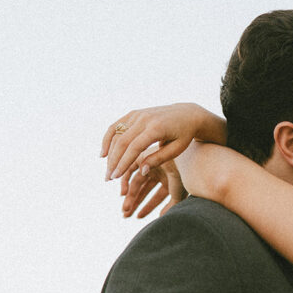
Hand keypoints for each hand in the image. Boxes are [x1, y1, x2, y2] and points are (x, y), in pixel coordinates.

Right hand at [102, 103, 224, 181]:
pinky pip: (116, 126)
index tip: (115, 177)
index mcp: (157, 128)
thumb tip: (140, 171)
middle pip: (122, 141)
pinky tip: (104, 154)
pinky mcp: (134, 113)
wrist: (188, 114)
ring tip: (108, 170)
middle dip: (113, 161)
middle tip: (108, 178)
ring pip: (116, 134)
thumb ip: (158, 159)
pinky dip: (107, 139)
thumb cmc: (184, 135)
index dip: (123, 163)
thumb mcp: (177, 150)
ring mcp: (138, 114)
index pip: (134, 147)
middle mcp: (145, 118)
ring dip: (108, 153)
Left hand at [119, 160, 186, 218]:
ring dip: (130, 196)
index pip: (157, 196)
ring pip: (137, 183)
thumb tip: (162, 217)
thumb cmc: (184, 178)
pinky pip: (129, 170)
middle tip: (126, 215)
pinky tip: (123, 194)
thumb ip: (170, 206)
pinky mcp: (141, 157)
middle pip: (145, 190)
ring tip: (125, 209)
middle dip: (135, 203)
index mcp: (170, 180)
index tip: (138, 216)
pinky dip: (124, 181)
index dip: (148, 207)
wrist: (180, 159)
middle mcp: (160, 172)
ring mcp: (151, 164)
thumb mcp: (178, 195)